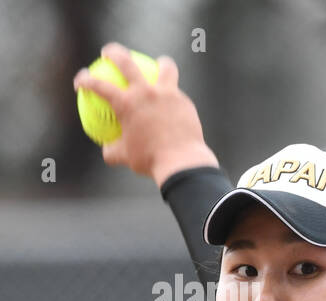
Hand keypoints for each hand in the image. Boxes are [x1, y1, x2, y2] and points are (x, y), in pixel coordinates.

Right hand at [73, 42, 217, 185]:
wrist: (182, 163)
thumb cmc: (150, 161)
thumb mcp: (125, 157)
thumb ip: (112, 150)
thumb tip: (106, 148)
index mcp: (125, 103)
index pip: (97, 84)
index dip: (85, 80)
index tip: (81, 81)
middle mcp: (145, 92)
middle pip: (125, 61)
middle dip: (113, 52)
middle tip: (108, 53)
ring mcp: (167, 94)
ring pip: (165, 68)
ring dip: (161, 63)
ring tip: (159, 64)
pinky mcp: (185, 102)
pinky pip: (178, 93)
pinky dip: (173, 94)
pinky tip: (174, 99)